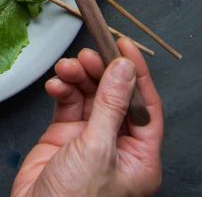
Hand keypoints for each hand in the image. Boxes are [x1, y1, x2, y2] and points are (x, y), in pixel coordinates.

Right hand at [11, 38, 163, 196]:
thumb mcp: (97, 149)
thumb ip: (110, 105)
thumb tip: (124, 68)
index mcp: (139, 157)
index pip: (145, 105)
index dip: (136, 73)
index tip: (123, 45)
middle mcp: (118, 146)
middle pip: (115, 94)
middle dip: (100, 71)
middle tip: (87, 54)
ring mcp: (91, 139)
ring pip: (90, 94)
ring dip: (78, 77)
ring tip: (66, 68)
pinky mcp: (65, 136)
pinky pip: (68, 102)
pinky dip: (62, 89)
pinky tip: (56, 85)